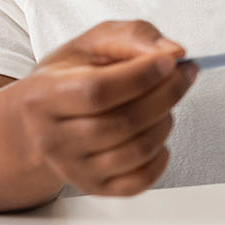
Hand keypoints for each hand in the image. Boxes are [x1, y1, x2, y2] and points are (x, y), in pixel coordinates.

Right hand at [9, 20, 196, 196]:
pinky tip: (156, 131)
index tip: (170, 61)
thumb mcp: (92, 43)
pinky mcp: (94, 187)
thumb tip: (173, 52)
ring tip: (165, 102)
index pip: (97, 91)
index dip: (141, 76)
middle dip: (166, 94)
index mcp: (43, 98)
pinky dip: (162, 156)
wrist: (40, 121)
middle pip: (123, 122)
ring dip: (166, 121)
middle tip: (184, 73)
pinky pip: (141, 180)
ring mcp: (73, 169)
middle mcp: (53, 140)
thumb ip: (133, 37)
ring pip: (137, 150)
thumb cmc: (70, 76)